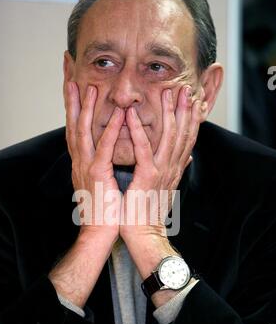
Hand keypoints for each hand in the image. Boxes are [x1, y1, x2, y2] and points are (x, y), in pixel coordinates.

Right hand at [64, 81, 124, 240]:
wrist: (100, 232)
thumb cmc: (104, 210)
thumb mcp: (102, 182)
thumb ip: (104, 165)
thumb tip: (108, 155)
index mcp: (82, 162)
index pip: (76, 128)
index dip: (73, 106)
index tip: (73, 85)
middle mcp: (80, 161)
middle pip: (72, 123)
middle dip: (69, 98)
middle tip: (68, 73)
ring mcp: (86, 167)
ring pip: (83, 132)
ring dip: (85, 107)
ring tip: (89, 85)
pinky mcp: (98, 175)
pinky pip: (105, 149)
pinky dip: (111, 131)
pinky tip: (118, 115)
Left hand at [120, 85, 201, 239]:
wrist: (143, 234)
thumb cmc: (147, 213)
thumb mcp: (164, 188)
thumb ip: (175, 170)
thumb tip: (187, 158)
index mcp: (173, 170)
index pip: (185, 140)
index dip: (190, 120)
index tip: (192, 102)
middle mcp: (171, 169)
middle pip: (182, 134)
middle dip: (184, 110)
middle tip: (185, 89)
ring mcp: (160, 172)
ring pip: (168, 137)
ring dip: (168, 114)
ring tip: (166, 93)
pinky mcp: (147, 177)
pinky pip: (143, 150)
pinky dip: (137, 132)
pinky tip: (130, 116)